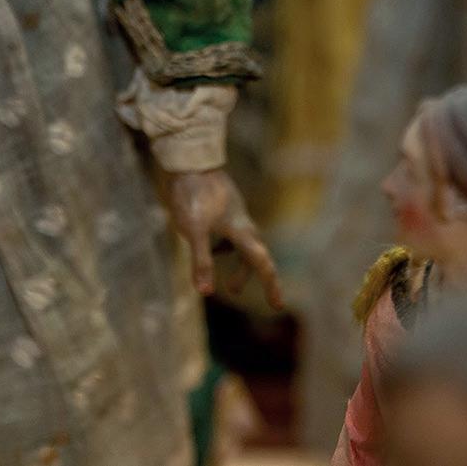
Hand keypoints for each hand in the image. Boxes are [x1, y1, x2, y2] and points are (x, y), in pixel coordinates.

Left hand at [164, 169, 282, 309]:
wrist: (189, 160)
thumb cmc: (192, 194)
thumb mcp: (194, 230)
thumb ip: (201, 260)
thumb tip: (206, 292)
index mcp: (241, 231)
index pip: (261, 263)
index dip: (271, 285)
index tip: (277, 306)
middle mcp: (242, 223)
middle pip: (257, 255)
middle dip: (260, 278)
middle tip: (265, 299)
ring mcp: (233, 214)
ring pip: (245, 246)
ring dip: (242, 266)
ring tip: (230, 286)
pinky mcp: (222, 208)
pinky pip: (232, 236)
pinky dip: (227, 250)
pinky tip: (210, 252)